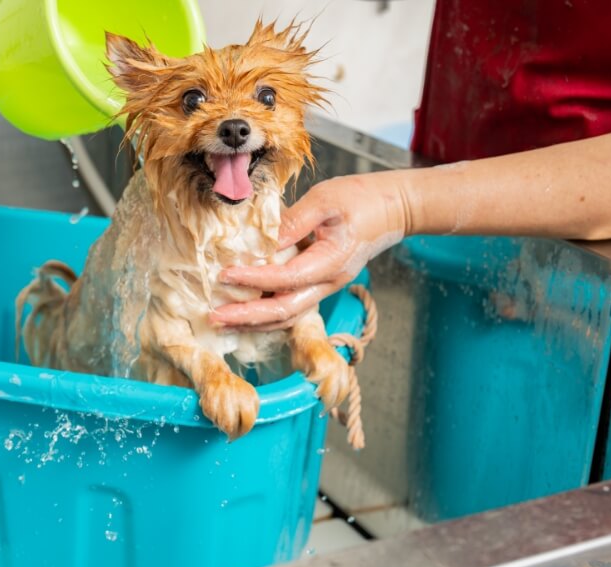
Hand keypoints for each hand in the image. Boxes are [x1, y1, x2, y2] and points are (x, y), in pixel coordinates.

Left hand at [210, 172, 407, 329]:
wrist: (395, 210)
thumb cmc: (362, 199)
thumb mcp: (326, 200)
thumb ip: (293, 221)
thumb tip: (263, 240)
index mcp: (331, 262)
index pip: (285, 279)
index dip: (253, 279)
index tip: (225, 275)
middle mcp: (328, 282)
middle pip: (284, 311)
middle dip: (247, 317)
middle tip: (215, 316)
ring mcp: (325, 287)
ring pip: (287, 316)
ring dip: (254, 322)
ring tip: (224, 321)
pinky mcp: (320, 284)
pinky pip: (291, 307)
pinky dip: (266, 315)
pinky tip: (245, 313)